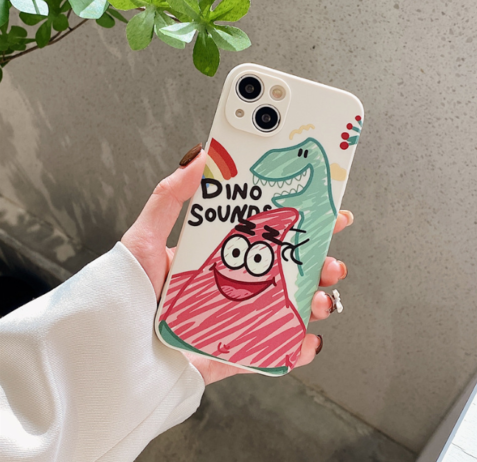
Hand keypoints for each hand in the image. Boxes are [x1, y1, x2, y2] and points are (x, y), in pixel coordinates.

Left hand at [122, 144, 352, 384]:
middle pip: (284, 274)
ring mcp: (233, 321)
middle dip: (316, 267)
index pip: (265, 238)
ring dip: (312, 304)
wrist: (110, 349)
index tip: (328, 216)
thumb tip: (198, 157)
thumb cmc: (124, 291)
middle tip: (332, 263)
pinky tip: (307, 342)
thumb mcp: (146, 237)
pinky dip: (293, 350)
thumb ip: (170, 197)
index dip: (299, 227)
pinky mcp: (230, 353)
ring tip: (321, 300)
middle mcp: (229, 288)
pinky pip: (268, 353)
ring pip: (285, 310)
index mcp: (215, 258)